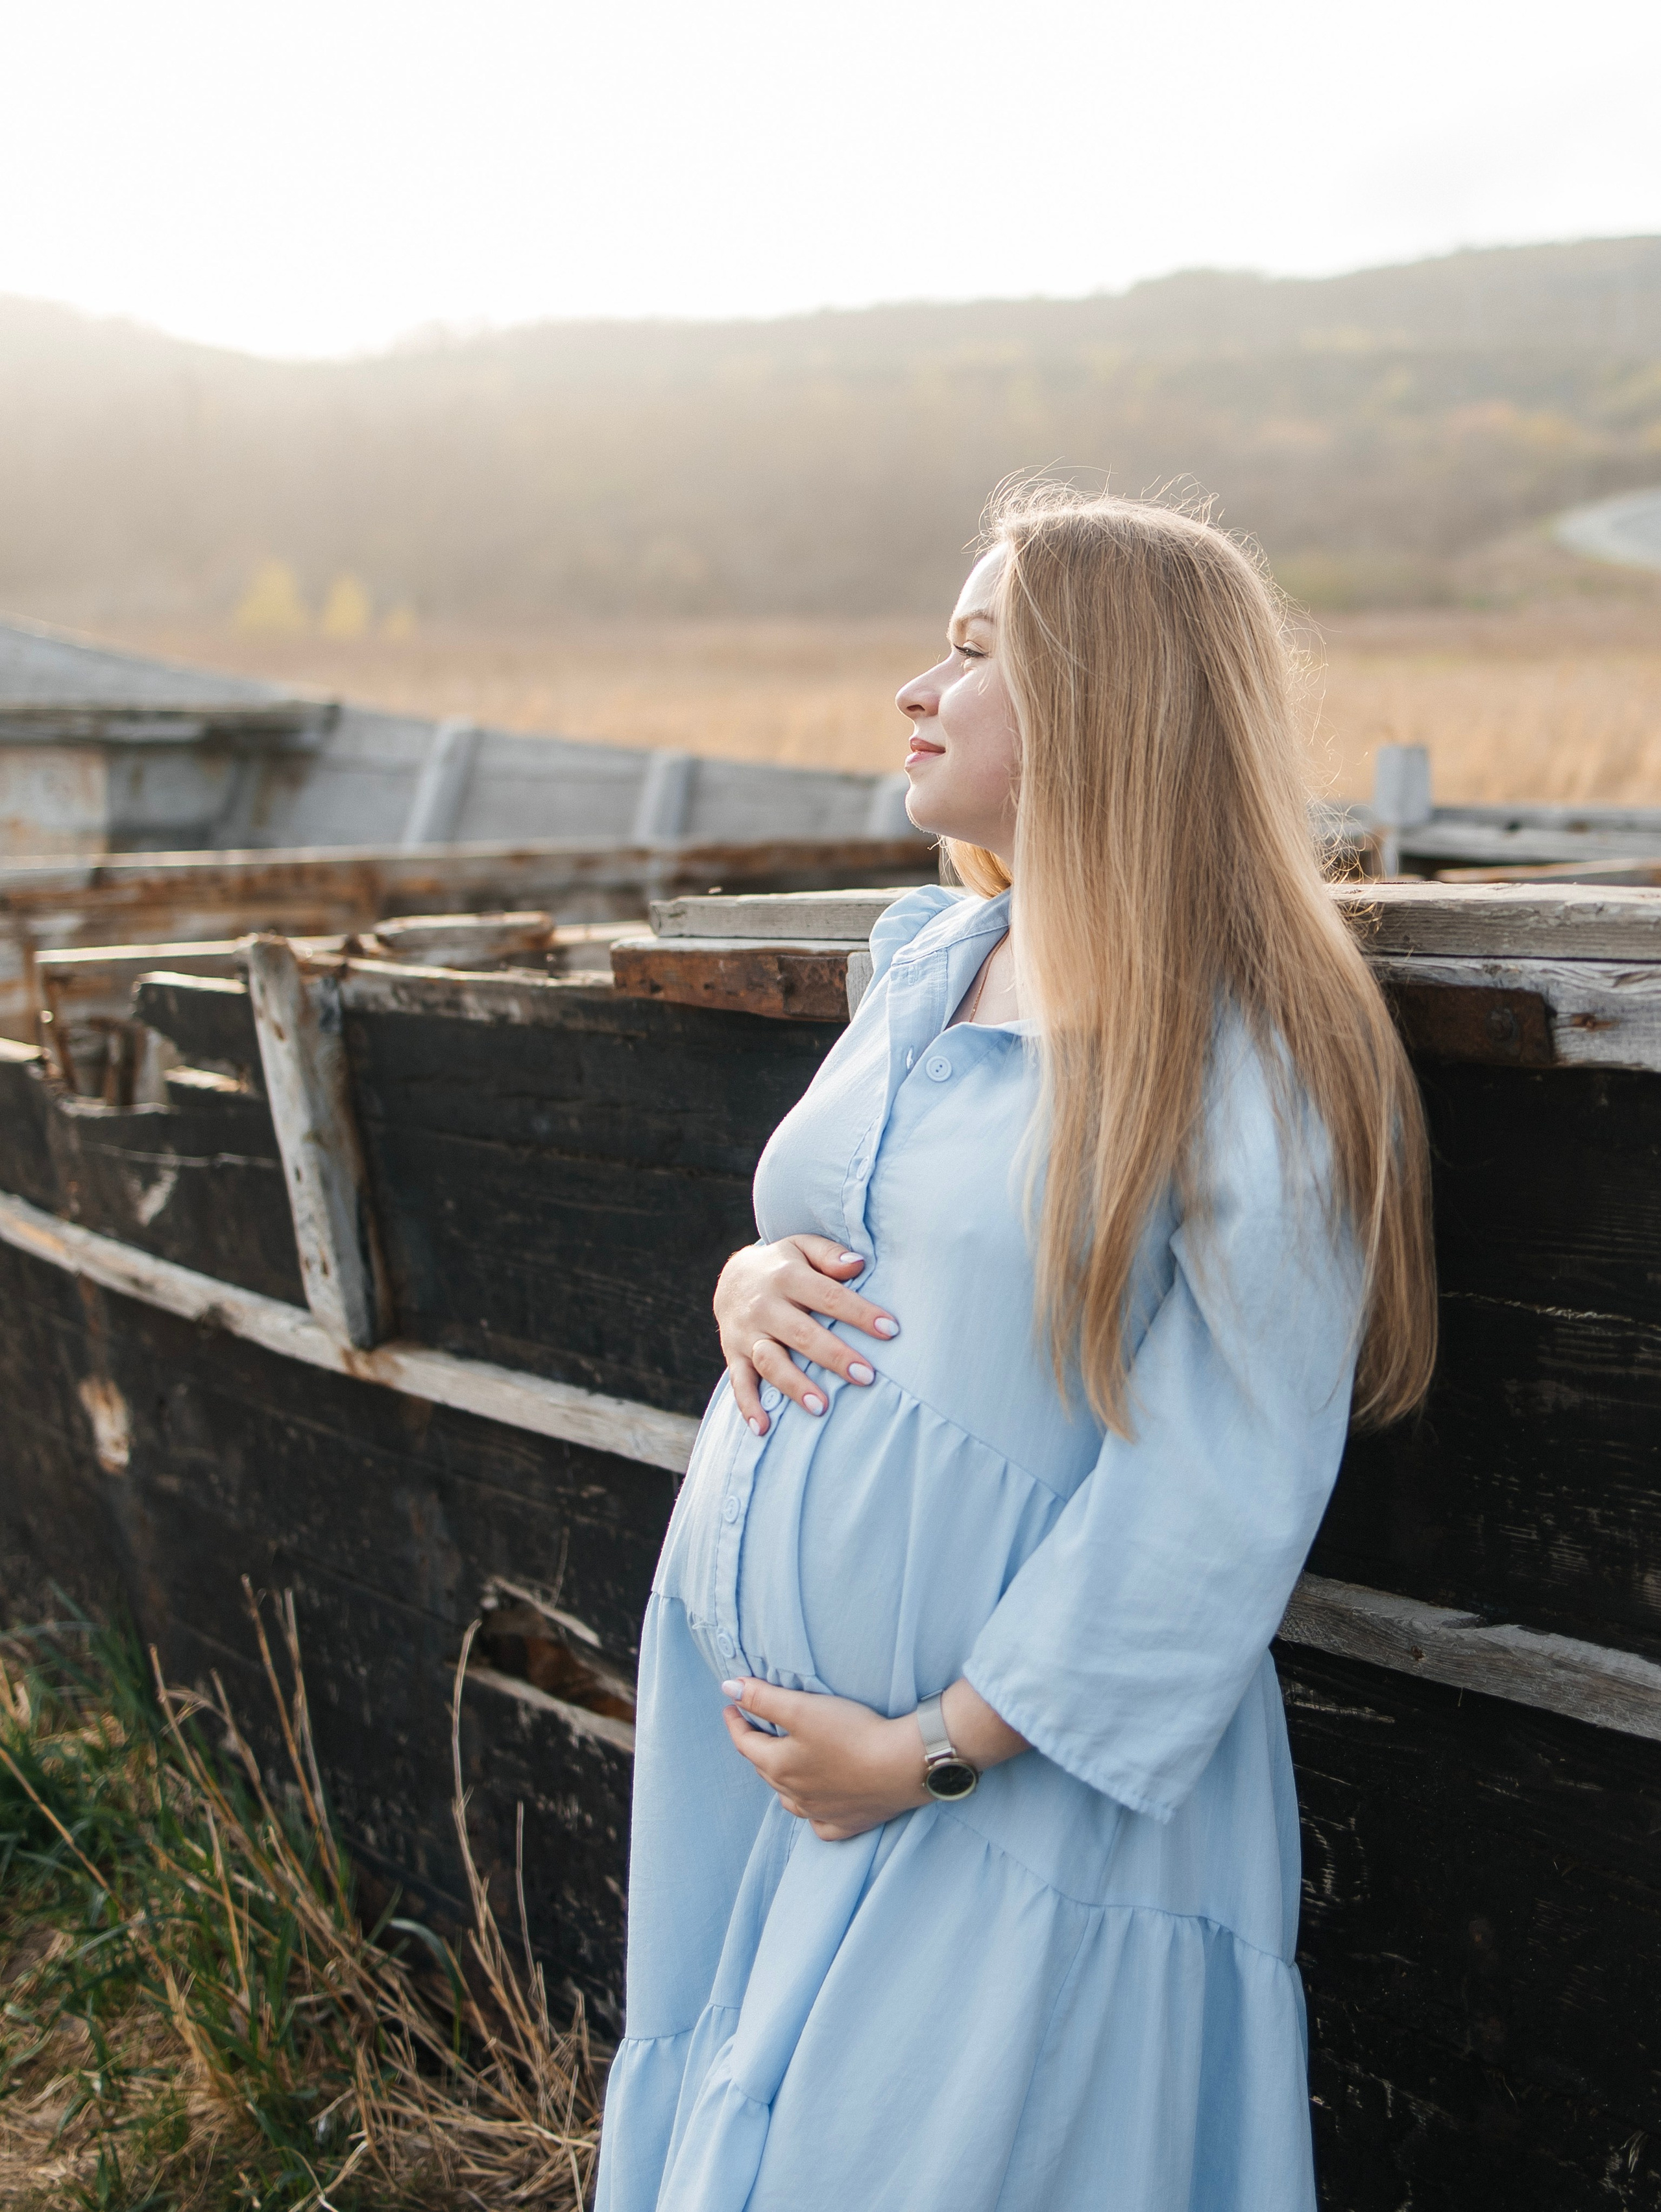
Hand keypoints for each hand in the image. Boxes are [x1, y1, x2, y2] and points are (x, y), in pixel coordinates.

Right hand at [713, 1235, 898, 1433]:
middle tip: (866, 1376)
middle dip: (834, 1356)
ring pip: (770, 1362)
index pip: (828, 1295)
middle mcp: (765, 1306)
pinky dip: (748, 1406)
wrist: (731, 1278)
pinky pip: (739, 1382)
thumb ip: (829, 1255)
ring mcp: (747, 1333)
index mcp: (787, 1276)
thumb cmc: (784, 1266)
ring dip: (794, 1385)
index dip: (859, 1313)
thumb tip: (858, 1265)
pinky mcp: (734, 1355)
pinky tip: (764, 1428)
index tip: (890, 1330)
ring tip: (821, 1408)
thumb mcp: (803, 1247)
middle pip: (801, 1333)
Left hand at [720, 1679, 928, 1838]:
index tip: (731, 1706)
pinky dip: (812, 1814)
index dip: (736, 1722)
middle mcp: (795, 1794)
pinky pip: (820, 1824)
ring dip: (780, 1780)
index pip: (745, 1743)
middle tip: (755, 1728)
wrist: (900, 1767)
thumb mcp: (802, 1708)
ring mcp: (821, 1812)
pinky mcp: (847, 1823)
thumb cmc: (851, 1733)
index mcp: (779, 1765)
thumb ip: (763, 1698)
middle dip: (756, 1747)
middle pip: (765, 1769)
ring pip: (789, 1798)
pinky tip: (815, 1806)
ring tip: (782, 1764)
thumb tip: (727, 1688)